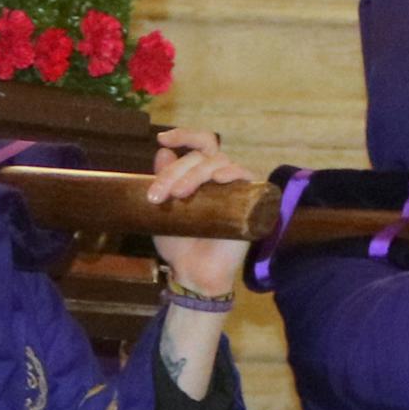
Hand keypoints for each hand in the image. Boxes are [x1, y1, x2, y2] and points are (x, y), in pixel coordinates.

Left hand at [146, 126, 255, 301]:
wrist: (193, 274)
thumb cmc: (179, 244)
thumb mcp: (162, 211)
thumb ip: (162, 183)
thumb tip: (162, 152)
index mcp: (199, 176)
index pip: (198, 146)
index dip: (184, 135)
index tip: (163, 139)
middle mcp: (219, 178)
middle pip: (200, 157)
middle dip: (175, 171)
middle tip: (158, 194)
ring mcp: (235, 188)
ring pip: (218, 163)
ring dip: (196, 174)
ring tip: (178, 194)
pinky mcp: (250, 202)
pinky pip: (245, 177)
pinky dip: (233, 173)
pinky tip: (220, 179)